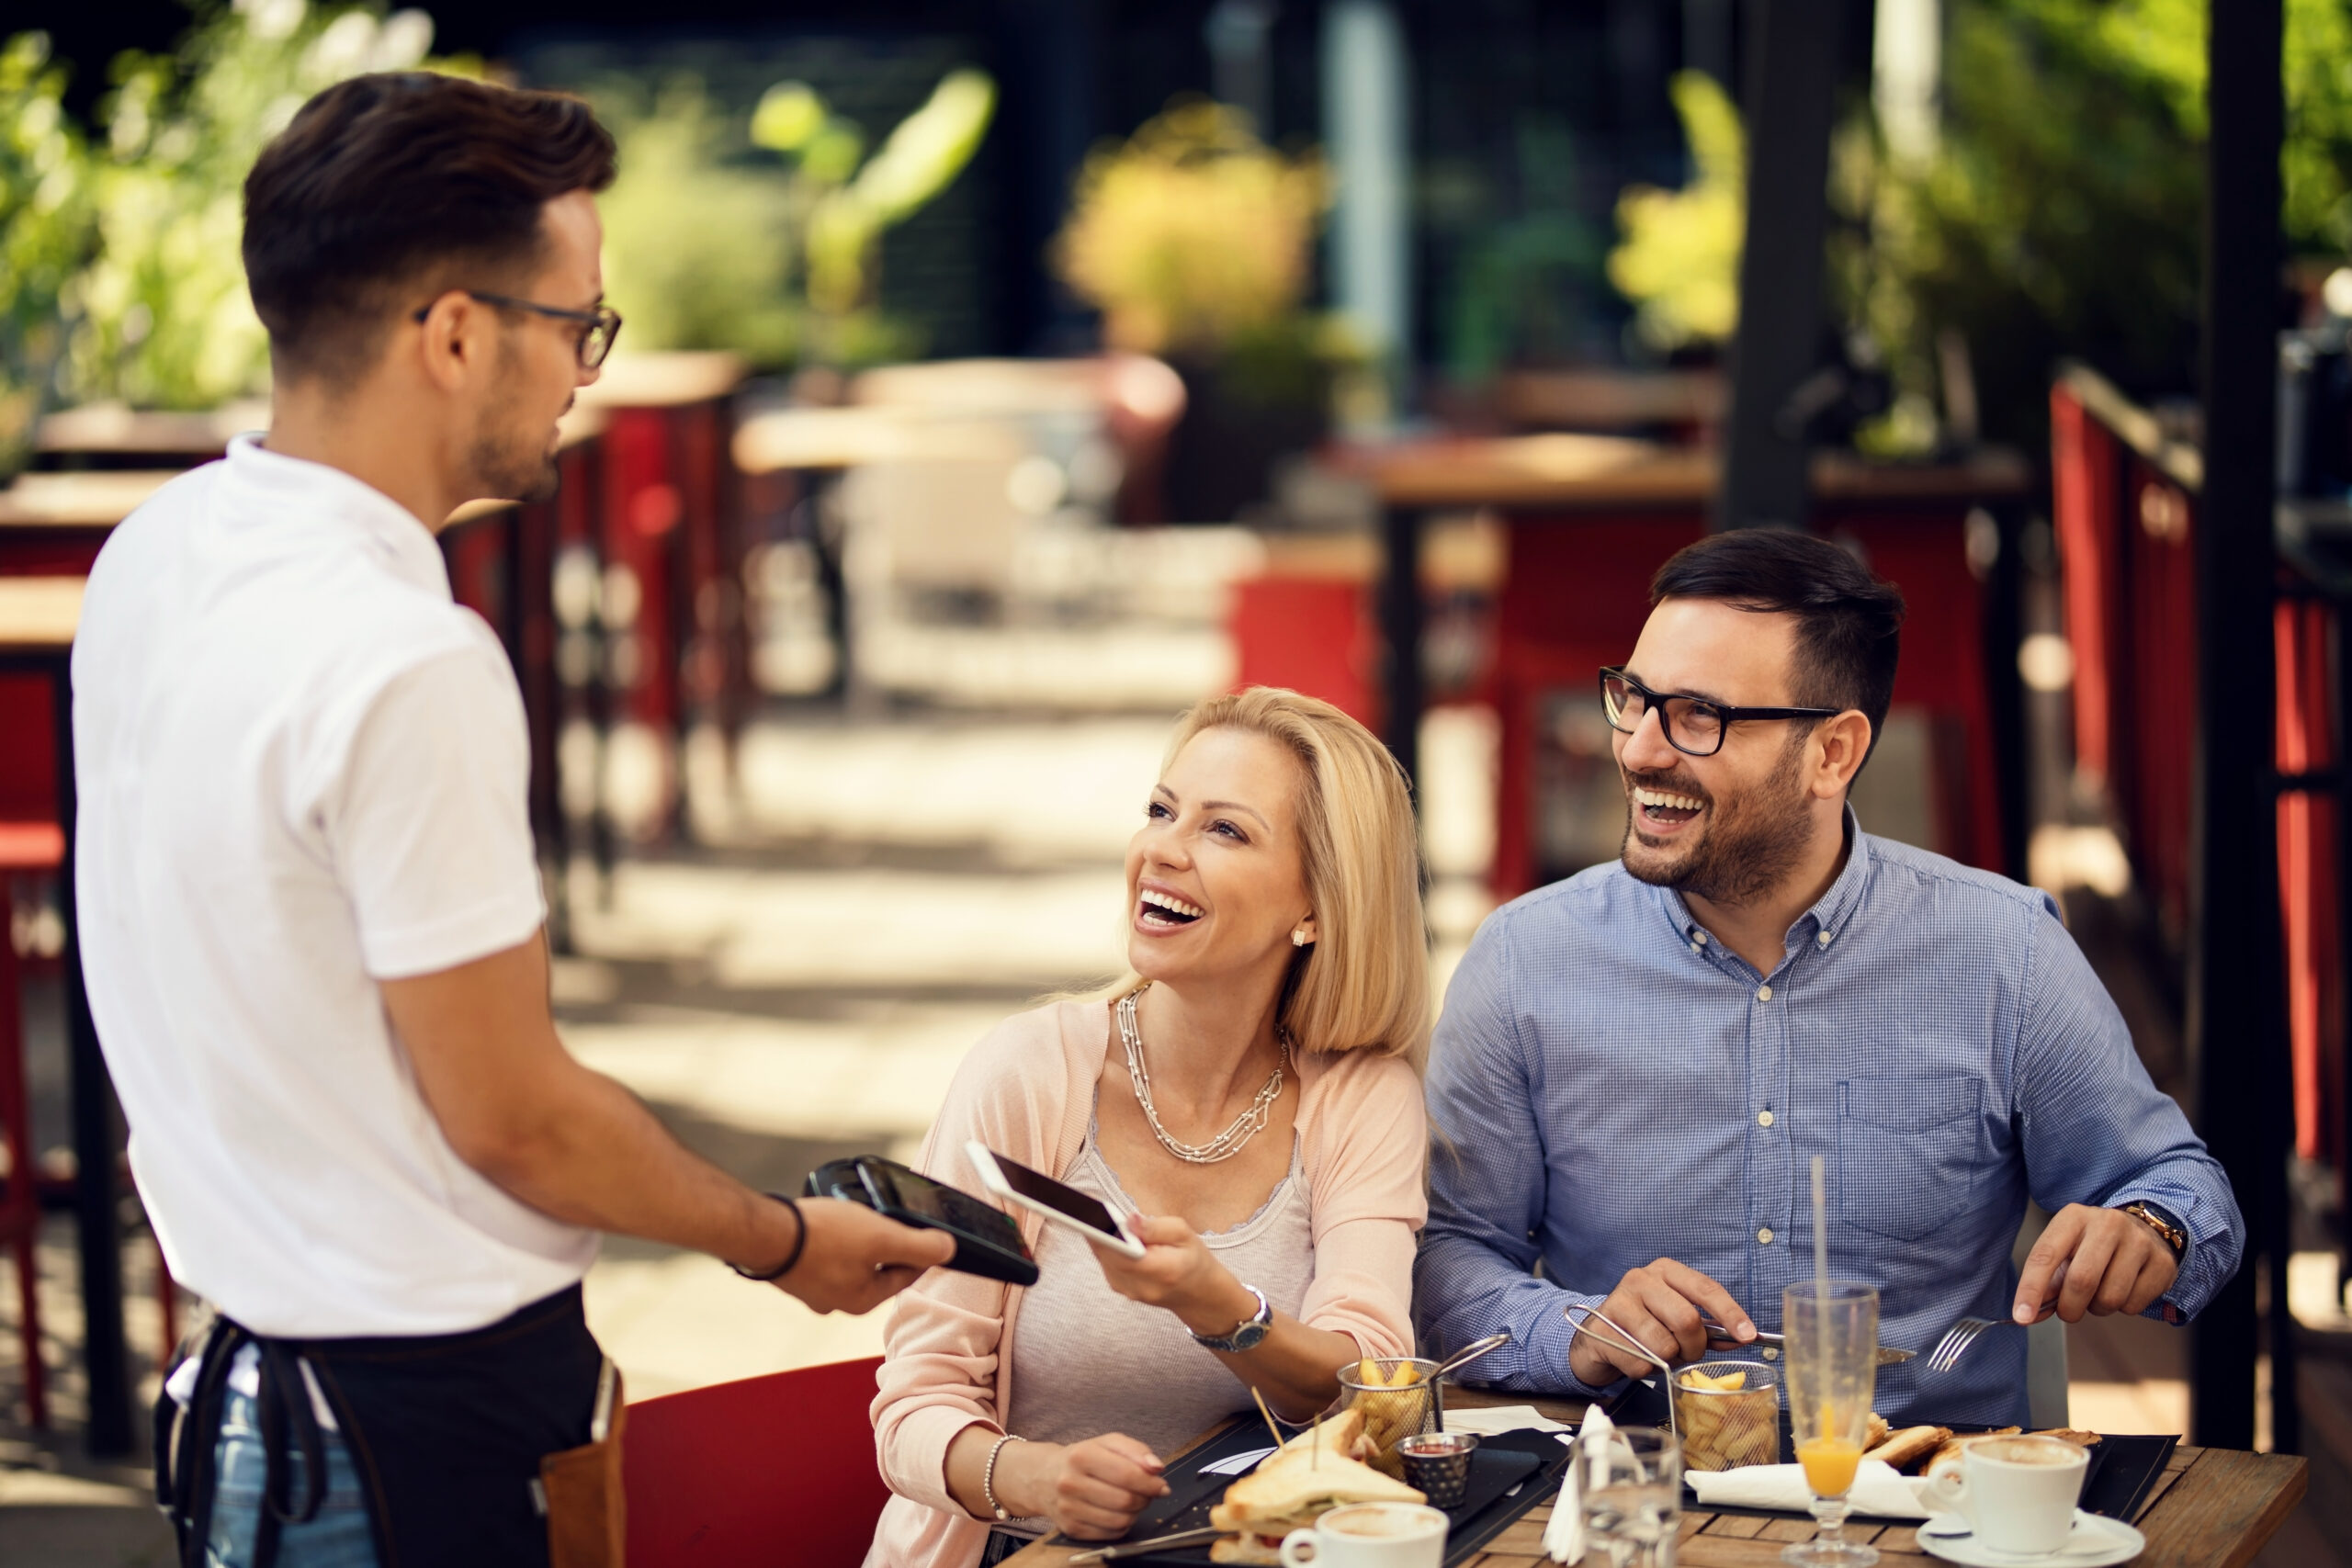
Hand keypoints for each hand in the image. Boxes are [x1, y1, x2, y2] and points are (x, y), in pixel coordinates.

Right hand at [768, 1197, 955, 1314]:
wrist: (766, 1234)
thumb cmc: (823, 1238)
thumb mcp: (883, 1237)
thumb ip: (920, 1246)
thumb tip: (949, 1251)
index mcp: (864, 1300)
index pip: (907, 1275)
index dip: (922, 1250)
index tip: (926, 1230)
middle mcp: (838, 1303)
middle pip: (878, 1269)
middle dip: (885, 1244)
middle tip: (884, 1217)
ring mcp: (813, 1290)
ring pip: (850, 1262)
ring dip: (857, 1241)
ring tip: (855, 1216)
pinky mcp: (795, 1273)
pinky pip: (824, 1256)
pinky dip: (831, 1240)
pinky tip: (827, 1223)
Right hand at [999, 1433, 1169, 1539]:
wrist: (1042, 1477)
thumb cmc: (1082, 1458)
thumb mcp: (1107, 1443)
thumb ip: (1136, 1450)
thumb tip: (1157, 1467)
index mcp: (1081, 1455)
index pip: (1127, 1474)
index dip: (1151, 1483)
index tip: (1161, 1485)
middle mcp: (1070, 1482)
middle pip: (1125, 1500)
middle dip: (1145, 1498)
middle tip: (1147, 1493)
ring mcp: (1068, 1508)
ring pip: (1120, 1520)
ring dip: (1136, 1513)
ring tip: (1133, 1502)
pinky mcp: (1070, 1528)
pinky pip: (1110, 1534)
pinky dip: (1122, 1525)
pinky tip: (1118, 1512)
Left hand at [1089, 1214, 1252, 1336]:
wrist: (1198, 1293)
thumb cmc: (1193, 1259)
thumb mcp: (1185, 1234)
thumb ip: (1155, 1227)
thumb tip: (1129, 1220)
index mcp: (1162, 1272)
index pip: (1123, 1255)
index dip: (1105, 1234)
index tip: (1095, 1214)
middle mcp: (1141, 1287)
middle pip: (1108, 1255)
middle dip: (1101, 1229)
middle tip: (1095, 1206)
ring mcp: (1129, 1291)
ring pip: (1103, 1258)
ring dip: (1103, 1237)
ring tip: (1102, 1216)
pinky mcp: (1121, 1289)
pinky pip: (1106, 1263)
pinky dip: (1108, 1247)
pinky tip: (1112, 1233)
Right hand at [1567, 1257, 1754, 1386]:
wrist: (1595, 1337)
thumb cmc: (1643, 1326)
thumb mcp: (1676, 1320)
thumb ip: (1708, 1328)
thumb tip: (1743, 1336)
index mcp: (1665, 1271)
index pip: (1705, 1288)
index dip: (1730, 1313)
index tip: (1748, 1335)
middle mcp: (1641, 1279)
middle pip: (1687, 1319)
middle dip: (1693, 1347)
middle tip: (1685, 1353)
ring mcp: (1618, 1302)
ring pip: (1663, 1345)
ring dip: (1666, 1360)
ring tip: (1654, 1353)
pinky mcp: (1601, 1329)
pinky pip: (1639, 1362)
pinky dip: (1643, 1369)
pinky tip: (1633, 1358)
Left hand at [2014, 1204, 2178, 1323]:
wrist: (2146, 1230)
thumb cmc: (2094, 1246)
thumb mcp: (2066, 1251)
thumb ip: (2046, 1281)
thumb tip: (2030, 1314)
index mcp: (2073, 1217)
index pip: (2044, 1255)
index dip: (2030, 1289)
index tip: (2021, 1317)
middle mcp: (2107, 1223)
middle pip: (2081, 1281)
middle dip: (2070, 1308)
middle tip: (2069, 1312)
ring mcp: (2139, 1241)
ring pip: (2110, 1298)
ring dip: (2098, 1309)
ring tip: (2100, 1293)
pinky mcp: (2162, 1263)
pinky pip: (2134, 1305)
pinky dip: (2124, 1308)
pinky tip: (2126, 1289)